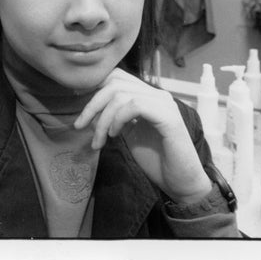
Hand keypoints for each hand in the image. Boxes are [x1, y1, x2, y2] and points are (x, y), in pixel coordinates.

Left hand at [74, 68, 211, 204]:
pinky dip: (118, 119)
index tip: (80, 107)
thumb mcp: (130, 133)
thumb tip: (91, 109)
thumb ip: (116, 117)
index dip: (94, 88)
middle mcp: (157, 95)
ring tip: (99, 140)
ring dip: (102, 118)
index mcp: (148, 96)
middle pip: (115, 82)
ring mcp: (164, 104)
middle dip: (92, 104)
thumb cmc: (156, 160)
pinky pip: (136, 105)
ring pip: (122, 94)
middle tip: (80, 126)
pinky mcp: (169, 118)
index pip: (117, 77)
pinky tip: (114, 135)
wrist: (181, 182)